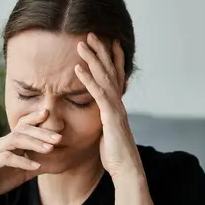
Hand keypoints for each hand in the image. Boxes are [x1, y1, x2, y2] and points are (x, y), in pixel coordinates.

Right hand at [0, 109, 60, 204]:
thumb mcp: (20, 172)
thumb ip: (34, 164)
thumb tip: (54, 163)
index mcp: (8, 143)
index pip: (21, 125)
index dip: (33, 118)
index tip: (48, 113)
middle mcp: (1, 143)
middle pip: (21, 131)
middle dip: (41, 133)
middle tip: (58, 138)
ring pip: (14, 140)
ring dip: (34, 143)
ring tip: (50, 149)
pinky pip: (7, 158)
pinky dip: (23, 161)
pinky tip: (36, 166)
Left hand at [75, 34, 141, 182]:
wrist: (127, 170)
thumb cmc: (116, 156)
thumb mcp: (109, 134)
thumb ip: (105, 121)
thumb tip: (101, 117)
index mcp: (117, 106)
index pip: (115, 77)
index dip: (112, 59)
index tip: (108, 42)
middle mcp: (119, 104)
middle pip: (110, 71)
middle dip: (101, 52)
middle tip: (91, 34)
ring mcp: (116, 109)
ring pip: (104, 78)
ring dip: (93, 59)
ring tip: (81, 44)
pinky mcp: (110, 117)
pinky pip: (98, 94)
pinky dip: (88, 80)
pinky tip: (78, 69)